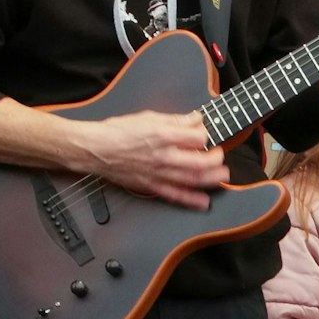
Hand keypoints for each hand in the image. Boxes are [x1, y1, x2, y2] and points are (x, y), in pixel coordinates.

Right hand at [81, 111, 225, 207]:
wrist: (95, 149)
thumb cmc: (118, 131)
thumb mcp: (148, 117)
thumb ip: (175, 120)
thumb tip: (195, 119)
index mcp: (163, 135)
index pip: (198, 137)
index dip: (206, 135)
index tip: (206, 133)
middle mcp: (163, 156)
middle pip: (201, 161)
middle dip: (216, 159)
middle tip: (219, 154)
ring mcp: (158, 174)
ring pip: (193, 180)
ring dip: (212, 179)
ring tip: (223, 175)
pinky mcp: (151, 186)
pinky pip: (175, 196)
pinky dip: (192, 200)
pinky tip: (204, 202)